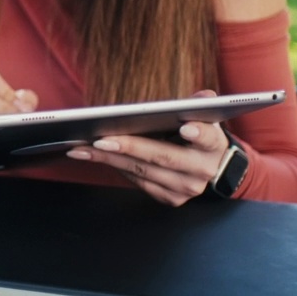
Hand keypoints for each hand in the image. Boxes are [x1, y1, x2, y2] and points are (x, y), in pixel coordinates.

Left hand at [66, 90, 230, 206]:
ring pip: (143, 171)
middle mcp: (202, 170)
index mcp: (213, 145)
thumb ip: (199, 106)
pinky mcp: (171, 199)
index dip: (198, 133)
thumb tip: (205, 96)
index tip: (186, 127)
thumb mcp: (203, 120)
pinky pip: (138, 182)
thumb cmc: (198, 138)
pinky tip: (95, 157)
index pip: (208, 138)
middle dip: (130, 147)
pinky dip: (115, 167)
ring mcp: (186, 188)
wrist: (212, 169)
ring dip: (110, 159)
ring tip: (83, 148)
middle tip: (99, 140)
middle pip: (163, 157)